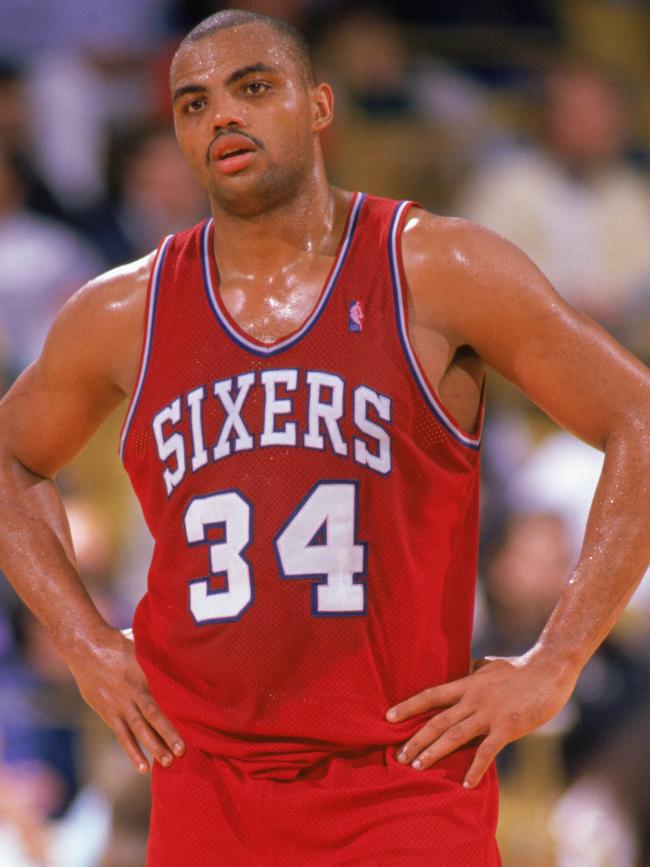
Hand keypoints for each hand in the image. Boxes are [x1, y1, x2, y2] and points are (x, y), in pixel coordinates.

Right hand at [64, 627, 184, 773]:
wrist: (85, 647)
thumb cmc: (118, 642)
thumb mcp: (142, 643)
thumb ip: (160, 653)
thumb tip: (185, 651)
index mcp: (145, 672)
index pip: (166, 692)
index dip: (180, 706)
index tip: (197, 720)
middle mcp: (133, 690)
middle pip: (153, 714)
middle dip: (168, 733)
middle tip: (183, 751)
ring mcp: (119, 704)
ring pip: (138, 729)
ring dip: (153, 746)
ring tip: (167, 763)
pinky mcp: (108, 713)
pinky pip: (122, 736)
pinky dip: (132, 751)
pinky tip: (143, 767)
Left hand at [385, 654, 575, 786]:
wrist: (548, 669)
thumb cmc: (519, 668)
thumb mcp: (488, 665)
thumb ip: (471, 671)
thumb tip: (460, 670)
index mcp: (467, 683)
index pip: (430, 695)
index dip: (409, 706)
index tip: (388, 717)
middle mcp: (473, 698)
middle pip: (437, 720)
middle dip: (416, 739)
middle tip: (398, 756)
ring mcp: (489, 713)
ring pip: (455, 735)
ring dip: (434, 753)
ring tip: (417, 768)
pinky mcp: (507, 727)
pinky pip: (487, 751)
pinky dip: (475, 768)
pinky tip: (465, 783)